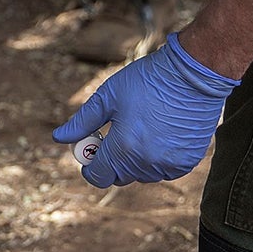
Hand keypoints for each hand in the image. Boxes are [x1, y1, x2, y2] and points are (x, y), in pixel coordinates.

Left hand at [53, 33, 239, 187]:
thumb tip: (59, 137)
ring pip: (143, 175)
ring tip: (141, 129)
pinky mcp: (188, 161)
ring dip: (136, 161)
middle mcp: (147, 163)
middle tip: (115, 135)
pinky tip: (160, 134)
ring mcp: (170, 164)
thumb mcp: (107, 97)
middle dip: (112, 162)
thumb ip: (82, 122)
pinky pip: (165, 170)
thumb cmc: (146, 81)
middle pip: (120, 177)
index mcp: (123, 148)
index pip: (98, 177)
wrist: (193, 74)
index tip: (91, 151)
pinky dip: (158, 159)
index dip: (90, 167)